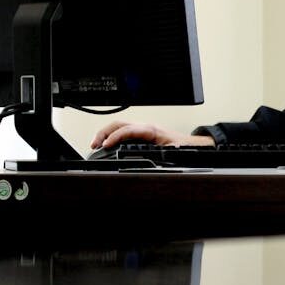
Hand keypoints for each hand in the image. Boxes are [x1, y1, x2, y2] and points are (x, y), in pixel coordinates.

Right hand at [91, 121, 214, 148]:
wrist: (190, 145)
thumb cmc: (182, 146)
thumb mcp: (173, 152)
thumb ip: (163, 156)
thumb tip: (155, 160)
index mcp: (151, 130)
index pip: (128, 130)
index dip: (116, 136)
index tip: (106, 145)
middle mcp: (145, 127)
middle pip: (119, 124)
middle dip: (104, 133)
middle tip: (94, 145)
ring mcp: (141, 130)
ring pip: (119, 127)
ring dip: (106, 134)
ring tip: (96, 145)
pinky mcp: (140, 135)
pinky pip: (123, 132)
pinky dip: (112, 137)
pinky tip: (107, 145)